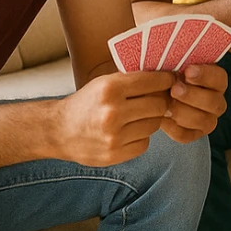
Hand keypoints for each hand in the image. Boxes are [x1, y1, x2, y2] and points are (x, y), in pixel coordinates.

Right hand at [57, 70, 174, 166]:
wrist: (58, 131)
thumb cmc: (86, 103)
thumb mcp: (104, 83)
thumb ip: (133, 79)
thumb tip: (168, 75)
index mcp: (110, 89)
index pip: (154, 81)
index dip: (167, 80)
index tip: (171, 80)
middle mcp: (112, 112)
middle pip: (159, 105)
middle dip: (162, 101)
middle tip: (158, 99)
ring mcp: (113, 136)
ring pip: (154, 125)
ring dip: (151, 119)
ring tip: (139, 116)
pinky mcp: (114, 154)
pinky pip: (144, 143)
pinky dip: (141, 137)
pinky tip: (129, 132)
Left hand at [159, 62, 228, 143]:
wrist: (155, 94)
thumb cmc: (166, 75)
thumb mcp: (173, 63)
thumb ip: (177, 60)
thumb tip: (175, 60)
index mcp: (216, 81)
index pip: (219, 78)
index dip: (205, 76)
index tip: (188, 71)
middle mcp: (216, 102)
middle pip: (214, 103)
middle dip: (193, 96)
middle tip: (174, 89)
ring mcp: (207, 120)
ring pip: (204, 121)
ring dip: (183, 112)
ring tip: (166, 105)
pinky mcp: (192, 135)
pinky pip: (186, 136)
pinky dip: (173, 128)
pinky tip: (162, 118)